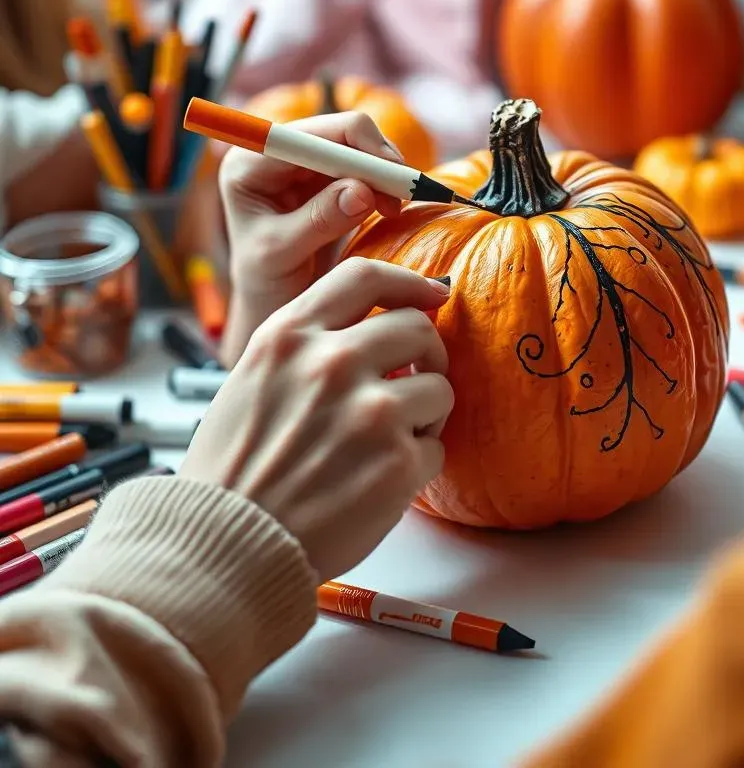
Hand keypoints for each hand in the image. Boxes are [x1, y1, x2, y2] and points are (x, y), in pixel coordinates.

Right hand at [181, 259, 453, 580]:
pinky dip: (419, 464)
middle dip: (426, 354)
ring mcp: (370, 411)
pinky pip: (436, 448)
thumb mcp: (251, 380)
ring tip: (393, 440)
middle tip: (415, 381)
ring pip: (439, 387)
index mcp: (289, 337)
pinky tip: (381, 481)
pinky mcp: (397, 463)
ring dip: (427, 413)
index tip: (433, 294)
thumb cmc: (232, 472)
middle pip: (416, 328)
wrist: (225, 547)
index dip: (408, 281)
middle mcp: (331, 363)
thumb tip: (375, 331)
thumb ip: (307, 348)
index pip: (364, 276)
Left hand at [218, 112, 403, 365]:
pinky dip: (385, 183)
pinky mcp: (327, 176)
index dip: (359, 151)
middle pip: (341, 132)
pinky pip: (366, 165)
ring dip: (386, 174)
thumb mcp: (281, 256)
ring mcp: (304, 162)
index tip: (396, 182)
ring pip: (360, 146)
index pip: (312, 136)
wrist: (274, 302)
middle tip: (405, 198)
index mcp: (250, 163)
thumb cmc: (265, 284)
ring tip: (395, 210)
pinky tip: (391, 208)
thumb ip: (317, 221)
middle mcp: (276, 152)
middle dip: (378, 161)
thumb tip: (361, 191)